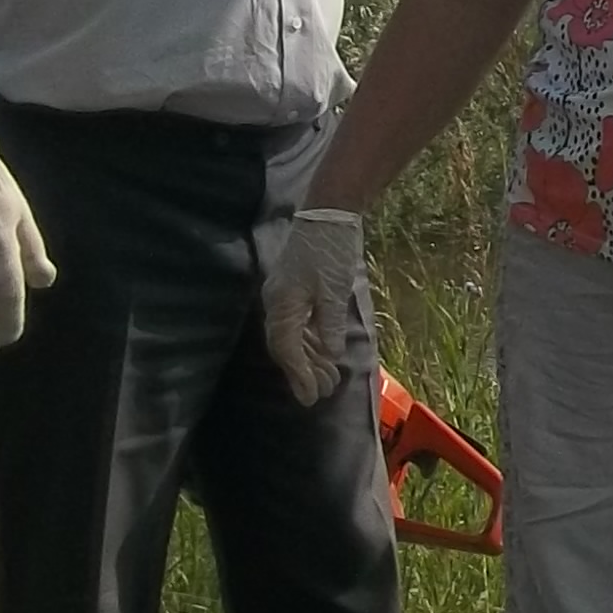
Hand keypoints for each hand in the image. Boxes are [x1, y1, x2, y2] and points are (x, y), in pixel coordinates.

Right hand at [262, 207, 365, 405]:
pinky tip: (326, 355)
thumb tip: (330, 356)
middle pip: (286, 347)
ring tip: (330, 378)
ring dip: (311, 359)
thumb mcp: (334, 291)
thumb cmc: (330, 251)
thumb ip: (330, 326)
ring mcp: (286, 298)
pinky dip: (313, 342)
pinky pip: (300, 325)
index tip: (312, 396)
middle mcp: (278, 304)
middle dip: (304, 372)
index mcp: (282, 305)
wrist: (328, 216)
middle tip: (324, 393)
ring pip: (294, 337)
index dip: (299, 375)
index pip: (286, 349)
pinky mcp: (297, 292)